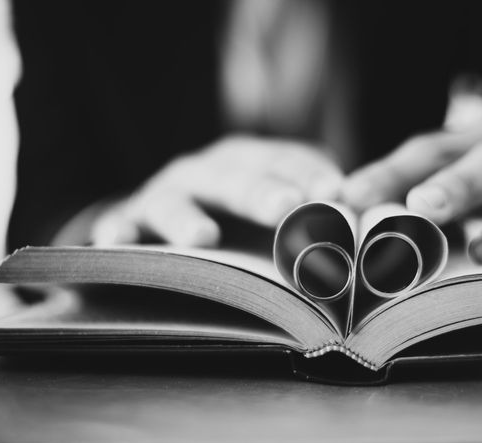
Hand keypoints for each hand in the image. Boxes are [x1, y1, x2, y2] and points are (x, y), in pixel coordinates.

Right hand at [91, 136, 341, 246]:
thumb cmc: (236, 214)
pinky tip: (118, 242)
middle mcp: (207, 171)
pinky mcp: (129, 219)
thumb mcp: (272, 205)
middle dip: (259, 190)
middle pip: (233, 177)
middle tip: (288, 205)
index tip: (336, 192)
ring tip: (203, 236)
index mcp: (249, 162)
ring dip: (186, 217)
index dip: (309, 175)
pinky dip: (117, 232)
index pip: (283, 161)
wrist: (167, 212)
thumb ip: (310, 212)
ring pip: (173, 200)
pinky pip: (119, 225)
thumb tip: (364, 229)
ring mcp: (164, 193)